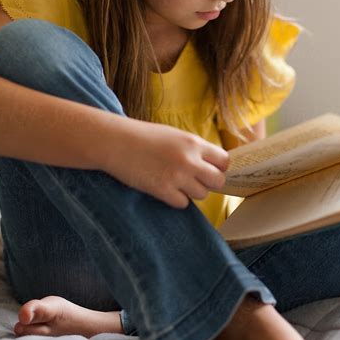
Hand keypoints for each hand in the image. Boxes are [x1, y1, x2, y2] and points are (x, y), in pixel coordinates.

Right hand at [102, 116, 229, 208]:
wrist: (115, 142)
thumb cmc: (143, 136)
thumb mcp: (174, 136)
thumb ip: (194, 149)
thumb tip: (211, 165)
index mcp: (194, 142)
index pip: (224, 161)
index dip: (219, 167)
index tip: (211, 170)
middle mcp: (190, 160)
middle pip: (218, 181)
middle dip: (209, 183)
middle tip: (195, 180)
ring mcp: (177, 176)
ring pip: (202, 194)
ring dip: (191, 191)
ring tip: (175, 182)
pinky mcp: (163, 190)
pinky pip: (183, 203)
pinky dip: (176, 199)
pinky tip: (165, 188)